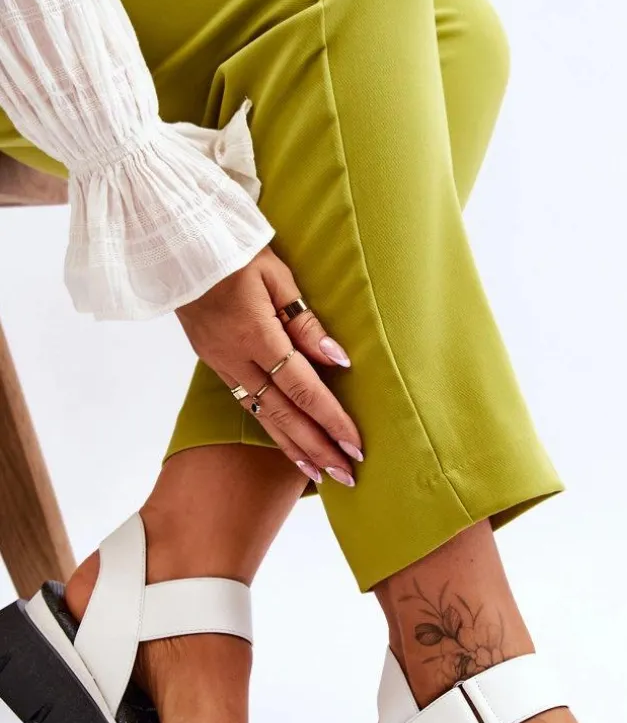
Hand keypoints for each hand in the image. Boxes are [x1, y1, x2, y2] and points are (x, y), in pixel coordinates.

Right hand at [175, 247, 362, 484]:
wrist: (176, 246)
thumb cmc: (233, 251)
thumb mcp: (277, 277)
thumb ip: (306, 323)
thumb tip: (336, 360)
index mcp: (256, 334)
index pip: (302, 388)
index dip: (330, 419)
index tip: (355, 445)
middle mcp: (236, 358)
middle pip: (283, 414)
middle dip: (317, 448)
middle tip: (347, 476)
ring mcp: (221, 363)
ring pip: (263, 416)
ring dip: (294, 447)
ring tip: (321, 474)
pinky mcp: (214, 363)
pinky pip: (247, 405)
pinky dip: (271, 429)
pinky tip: (289, 444)